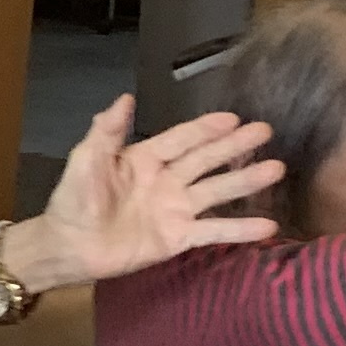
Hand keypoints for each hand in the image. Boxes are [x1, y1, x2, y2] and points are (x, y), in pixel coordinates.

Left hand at [0, 101, 282, 289]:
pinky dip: (240, 229)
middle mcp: (167, 180)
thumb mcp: (86, 160)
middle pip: (207, 160)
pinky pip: (214, 230)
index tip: (234, 117)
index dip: (207, 128)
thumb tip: (124, 97)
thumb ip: (107, 131)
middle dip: (236, 147)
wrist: (68, 247)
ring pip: (217, 191)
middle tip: (266, 132)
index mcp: (145, 158)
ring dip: (246, 181)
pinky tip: (268, 225)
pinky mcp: (178, 238)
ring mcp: (176, 210)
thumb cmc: (73, 200)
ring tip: (276, 169)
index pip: (182, 139)